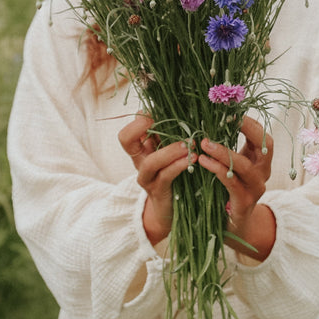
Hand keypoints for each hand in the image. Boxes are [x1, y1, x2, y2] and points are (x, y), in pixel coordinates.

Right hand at [117, 113, 195, 246]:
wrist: (169, 209)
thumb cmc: (173, 174)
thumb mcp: (168, 151)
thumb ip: (169, 134)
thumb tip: (179, 110)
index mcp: (140, 149)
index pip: (129, 128)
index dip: (140, 118)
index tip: (158, 113)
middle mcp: (139, 162)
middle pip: (126, 140)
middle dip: (141, 126)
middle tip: (163, 121)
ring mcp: (147, 178)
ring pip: (151, 162)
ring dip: (170, 151)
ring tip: (189, 145)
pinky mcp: (159, 191)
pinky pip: (167, 176)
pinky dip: (180, 165)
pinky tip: (192, 159)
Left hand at [195, 117, 276, 260]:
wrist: (234, 227)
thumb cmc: (228, 190)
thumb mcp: (232, 166)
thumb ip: (228, 146)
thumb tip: (210, 118)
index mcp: (260, 160)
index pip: (263, 135)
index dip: (249, 122)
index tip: (229, 111)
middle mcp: (263, 172)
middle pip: (265, 146)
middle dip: (246, 130)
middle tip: (222, 120)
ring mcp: (256, 188)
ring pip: (245, 165)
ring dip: (224, 152)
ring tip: (204, 143)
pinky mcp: (244, 202)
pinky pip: (232, 183)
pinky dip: (218, 170)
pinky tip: (202, 162)